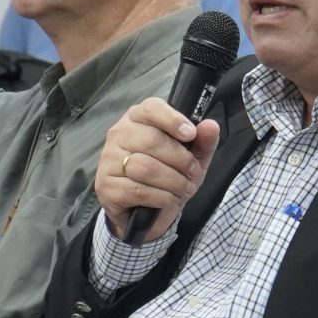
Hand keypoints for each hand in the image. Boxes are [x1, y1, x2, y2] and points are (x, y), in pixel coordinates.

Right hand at [95, 99, 222, 241]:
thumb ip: (202, 142)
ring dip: (173, 181)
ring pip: (145, 167)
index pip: (151, 108)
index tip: (191, 134)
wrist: (143, 209)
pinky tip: (168, 199)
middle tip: (193, 173)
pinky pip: (137, 190)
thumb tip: (210, 126)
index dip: (173, 120)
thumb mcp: (191, 158)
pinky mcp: (106, 186)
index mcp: (137, 118)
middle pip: (152, 140)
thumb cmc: (167, 174)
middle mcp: (118, 134)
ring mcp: (108, 160)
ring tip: (184, 189)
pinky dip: (161, 197)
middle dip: (181, 160)